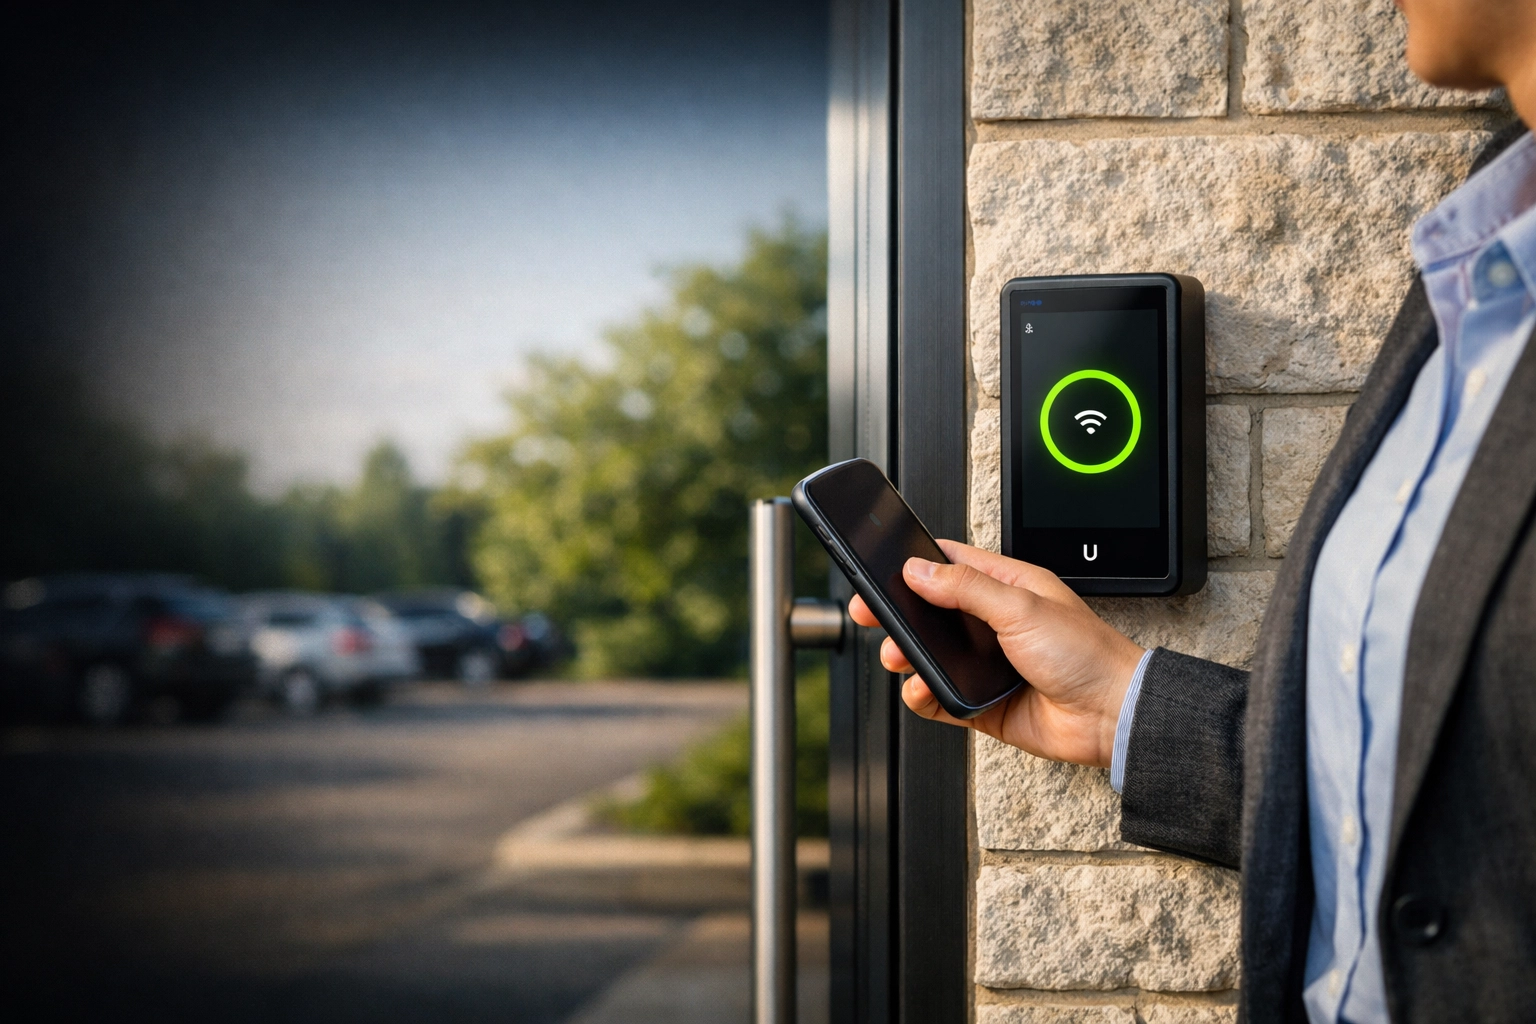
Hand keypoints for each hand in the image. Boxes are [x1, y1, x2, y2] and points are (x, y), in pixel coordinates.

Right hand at [847, 539, 1144, 767]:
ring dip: (907, 656)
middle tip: (873, 616)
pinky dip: (923, 695)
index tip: (882, 570)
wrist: (1112, 716)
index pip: (949, 564)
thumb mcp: (1022, 607)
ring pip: (930, 654)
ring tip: (899, 657)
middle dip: (899, 614)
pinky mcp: (983, 703)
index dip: (913, 564)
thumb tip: (920, 569)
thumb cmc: (1087, 654)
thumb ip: (966, 587)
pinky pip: (940, 697)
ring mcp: (987, 663)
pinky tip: (922, 691)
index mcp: (1008, 587)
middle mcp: (995, 623)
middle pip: (931, 610)